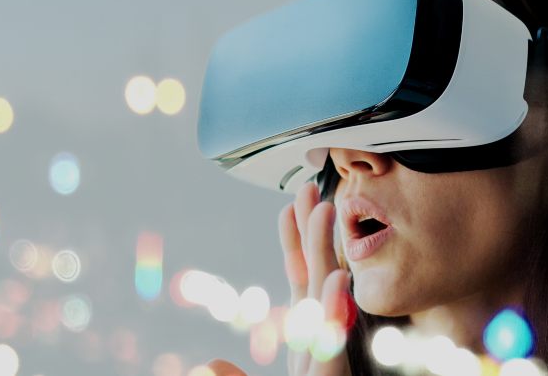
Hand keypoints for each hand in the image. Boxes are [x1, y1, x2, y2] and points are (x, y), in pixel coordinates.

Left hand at [208, 181, 352, 375]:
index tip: (288, 208)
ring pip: (326, 302)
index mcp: (303, 339)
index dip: (295, 244)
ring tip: (322, 212)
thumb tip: (211, 363)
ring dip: (325, 254)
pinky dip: (334, 311)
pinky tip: (337, 280)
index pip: (298, 283)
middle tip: (309, 190)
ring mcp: (327, 363)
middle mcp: (318, 342)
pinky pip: (332, 345)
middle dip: (313, 231)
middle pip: (315, 278)